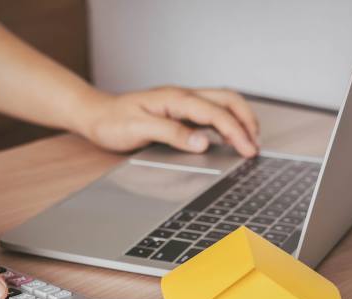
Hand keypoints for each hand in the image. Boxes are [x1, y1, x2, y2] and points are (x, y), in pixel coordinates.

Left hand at [79, 87, 259, 156]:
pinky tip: (229, 137)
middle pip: (227, 100)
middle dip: (246, 121)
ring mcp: (182, 102)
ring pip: (222, 102)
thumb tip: (202, 142)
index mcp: (175, 99)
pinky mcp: (180, 110)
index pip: (215, 113)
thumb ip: (172, 134)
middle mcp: (182, 96)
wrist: (95, 116)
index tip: (247, 149)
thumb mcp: (139, 130)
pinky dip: (227, 122)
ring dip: (240, 119)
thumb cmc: (112, 122)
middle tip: (255, 145)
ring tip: (250, 140)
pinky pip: (211, 111)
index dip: (235, 131)